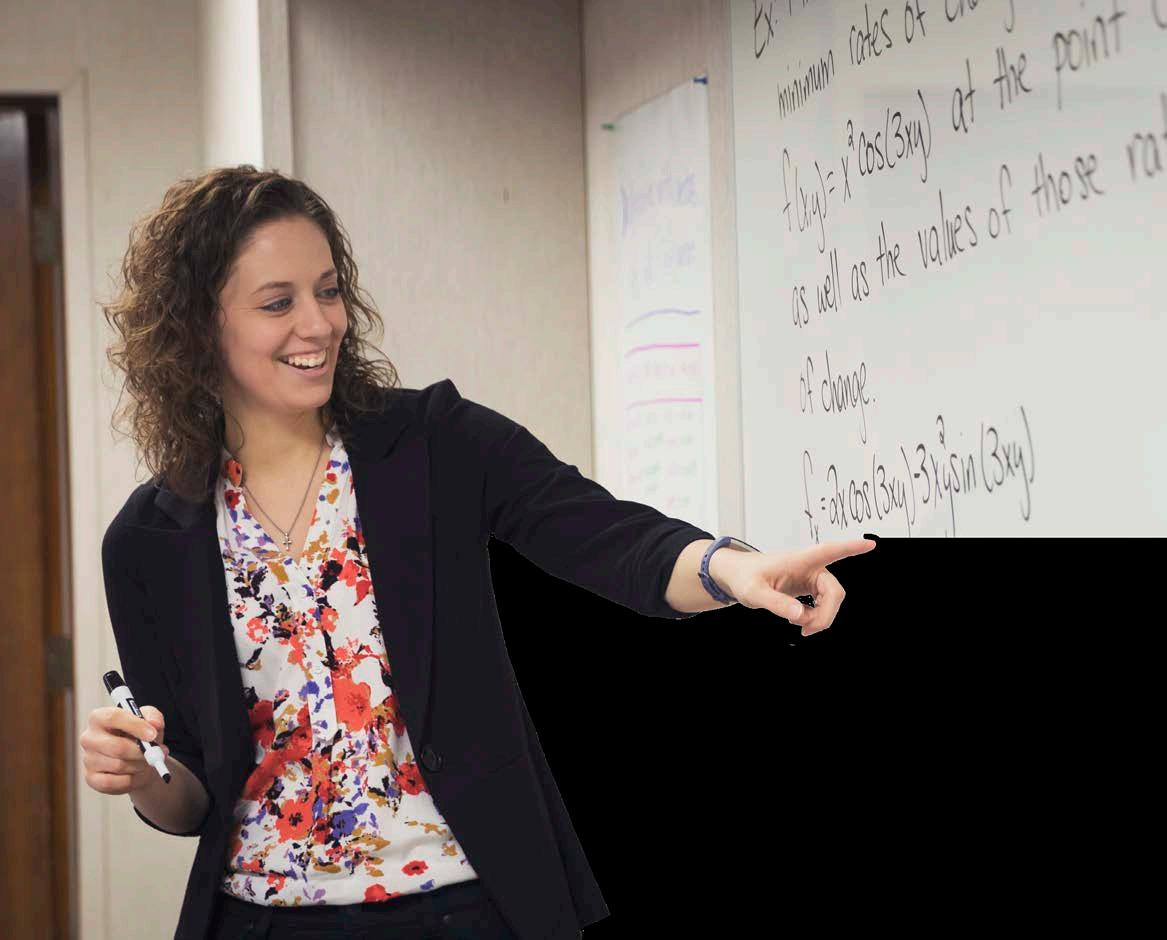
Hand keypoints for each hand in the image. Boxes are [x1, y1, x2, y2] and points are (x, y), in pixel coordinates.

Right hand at [80, 704, 169, 795]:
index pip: (113, 717)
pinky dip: (131, 780)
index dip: (135, 726)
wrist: (138, 759)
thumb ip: (154, 717)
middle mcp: (88, 738)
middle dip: (141, 752)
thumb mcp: (150, 720)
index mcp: (99, 717)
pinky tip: (137, 773)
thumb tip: (155, 725)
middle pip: (117, 746)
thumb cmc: (141, 735)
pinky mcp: (91, 778)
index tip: (153, 734)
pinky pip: (113, 782)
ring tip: (148, 762)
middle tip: (156, 754)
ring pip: (119, 765)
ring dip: (139, 765)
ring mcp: (87, 759)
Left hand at [713, 538, 875, 636]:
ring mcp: (812, 577)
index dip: (850, 548)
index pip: (829, 551)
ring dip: (821, 618)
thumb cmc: (745, 577)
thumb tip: (800, 616)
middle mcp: (811, 567)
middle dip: (826, 615)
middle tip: (806, 630)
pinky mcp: (811, 587)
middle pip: (835, 592)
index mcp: (799, 560)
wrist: (739, 576)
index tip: (869, 544)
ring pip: (832, 601)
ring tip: (800, 626)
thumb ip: (776, 603)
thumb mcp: (754, 593)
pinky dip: (817, 617)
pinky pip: (825, 604)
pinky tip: (802, 621)